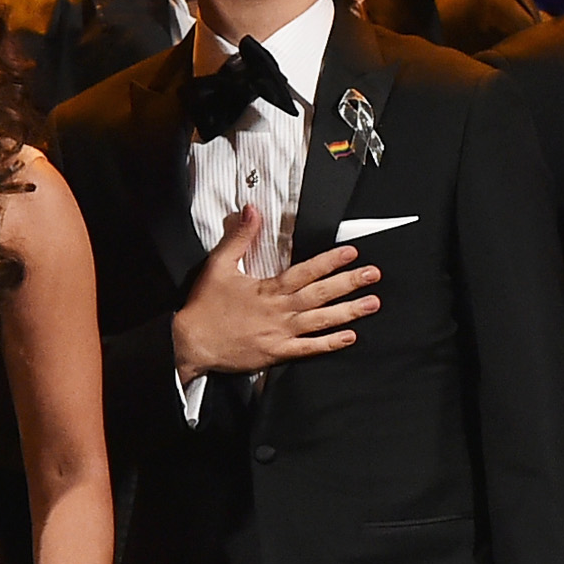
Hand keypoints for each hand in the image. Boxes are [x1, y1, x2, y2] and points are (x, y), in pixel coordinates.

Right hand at [169, 206, 379, 379]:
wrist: (190, 343)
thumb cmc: (204, 305)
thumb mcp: (218, 265)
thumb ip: (239, 237)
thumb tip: (252, 209)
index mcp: (267, 289)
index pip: (305, 272)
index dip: (330, 262)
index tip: (351, 252)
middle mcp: (278, 310)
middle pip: (320, 295)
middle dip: (349, 283)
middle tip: (373, 275)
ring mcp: (279, 333)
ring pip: (320, 321)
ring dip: (348, 312)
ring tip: (372, 303)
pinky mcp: (276, 353)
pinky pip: (307, 349)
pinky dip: (329, 344)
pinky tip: (349, 337)